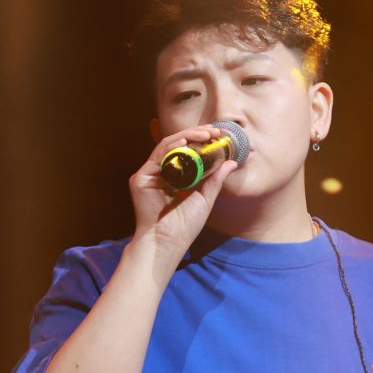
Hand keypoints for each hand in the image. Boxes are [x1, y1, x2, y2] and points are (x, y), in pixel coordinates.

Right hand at [128, 125, 239, 258]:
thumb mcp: (205, 198)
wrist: (169, 241)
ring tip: (205, 133)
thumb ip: (215, 179)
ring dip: (187, 136)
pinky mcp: (141, 178)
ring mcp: (149, 174)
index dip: (202, 141)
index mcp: (175, 177)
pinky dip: (172, 146)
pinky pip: (157, 156)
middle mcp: (161, 173)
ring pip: (167, 146)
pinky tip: (186, 140)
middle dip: (196, 135)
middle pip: (177, 146)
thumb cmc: (185, 225)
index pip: (188, 152)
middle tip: (213, 131)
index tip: (219, 135)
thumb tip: (231, 162)